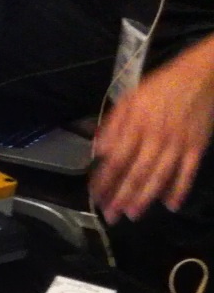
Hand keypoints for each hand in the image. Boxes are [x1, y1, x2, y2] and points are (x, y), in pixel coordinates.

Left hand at [92, 39, 213, 223]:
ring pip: (159, 176)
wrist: (198, 77)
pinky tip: (169, 205)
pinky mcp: (197, 147)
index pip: (115, 158)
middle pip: (136, 172)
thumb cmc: (158, 88)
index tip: (95, 195)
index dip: (104, 179)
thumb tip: (99, 151)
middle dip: (121, 196)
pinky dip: (179, 190)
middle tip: (110, 215)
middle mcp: (155, 138)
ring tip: (133, 215)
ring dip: (145, 198)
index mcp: (135, 125)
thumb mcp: (128, 99)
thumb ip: (113, 126)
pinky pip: (188, 173)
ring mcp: (178, 144)